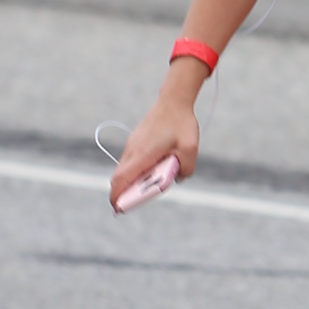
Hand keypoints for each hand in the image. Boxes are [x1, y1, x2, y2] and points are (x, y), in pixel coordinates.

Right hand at [109, 75, 202, 210]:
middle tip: (132, 204)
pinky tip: (152, 173)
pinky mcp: (136, 141)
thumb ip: (185, 169)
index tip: (118, 209)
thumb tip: (178, 179)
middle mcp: (133, 150)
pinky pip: (131, 161)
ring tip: (147, 188)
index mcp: (143, 154)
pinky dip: (136, 171)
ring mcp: (133, 145)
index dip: (117, 196)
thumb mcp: (190, 149)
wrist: (174, 100)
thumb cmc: (181, 124)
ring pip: (125, 169)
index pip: (122, 179)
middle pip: (119, 177)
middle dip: (123, 193)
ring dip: (132, 181)